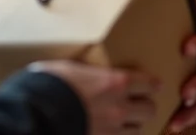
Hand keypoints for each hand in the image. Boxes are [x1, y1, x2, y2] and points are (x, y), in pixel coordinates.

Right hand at [29, 60, 160, 134]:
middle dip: (147, 105)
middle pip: (149, 109)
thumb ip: (87, 70)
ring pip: (137, 130)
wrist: (39, 114)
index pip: (147, 83)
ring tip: (126, 120)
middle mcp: (120, 106)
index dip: (153, 84)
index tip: (156, 84)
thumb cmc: (52, 83)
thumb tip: (83, 68)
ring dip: (134, 124)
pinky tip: (112, 132)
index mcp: (115, 82)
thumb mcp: (71, 67)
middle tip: (140, 102)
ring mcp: (112, 130)